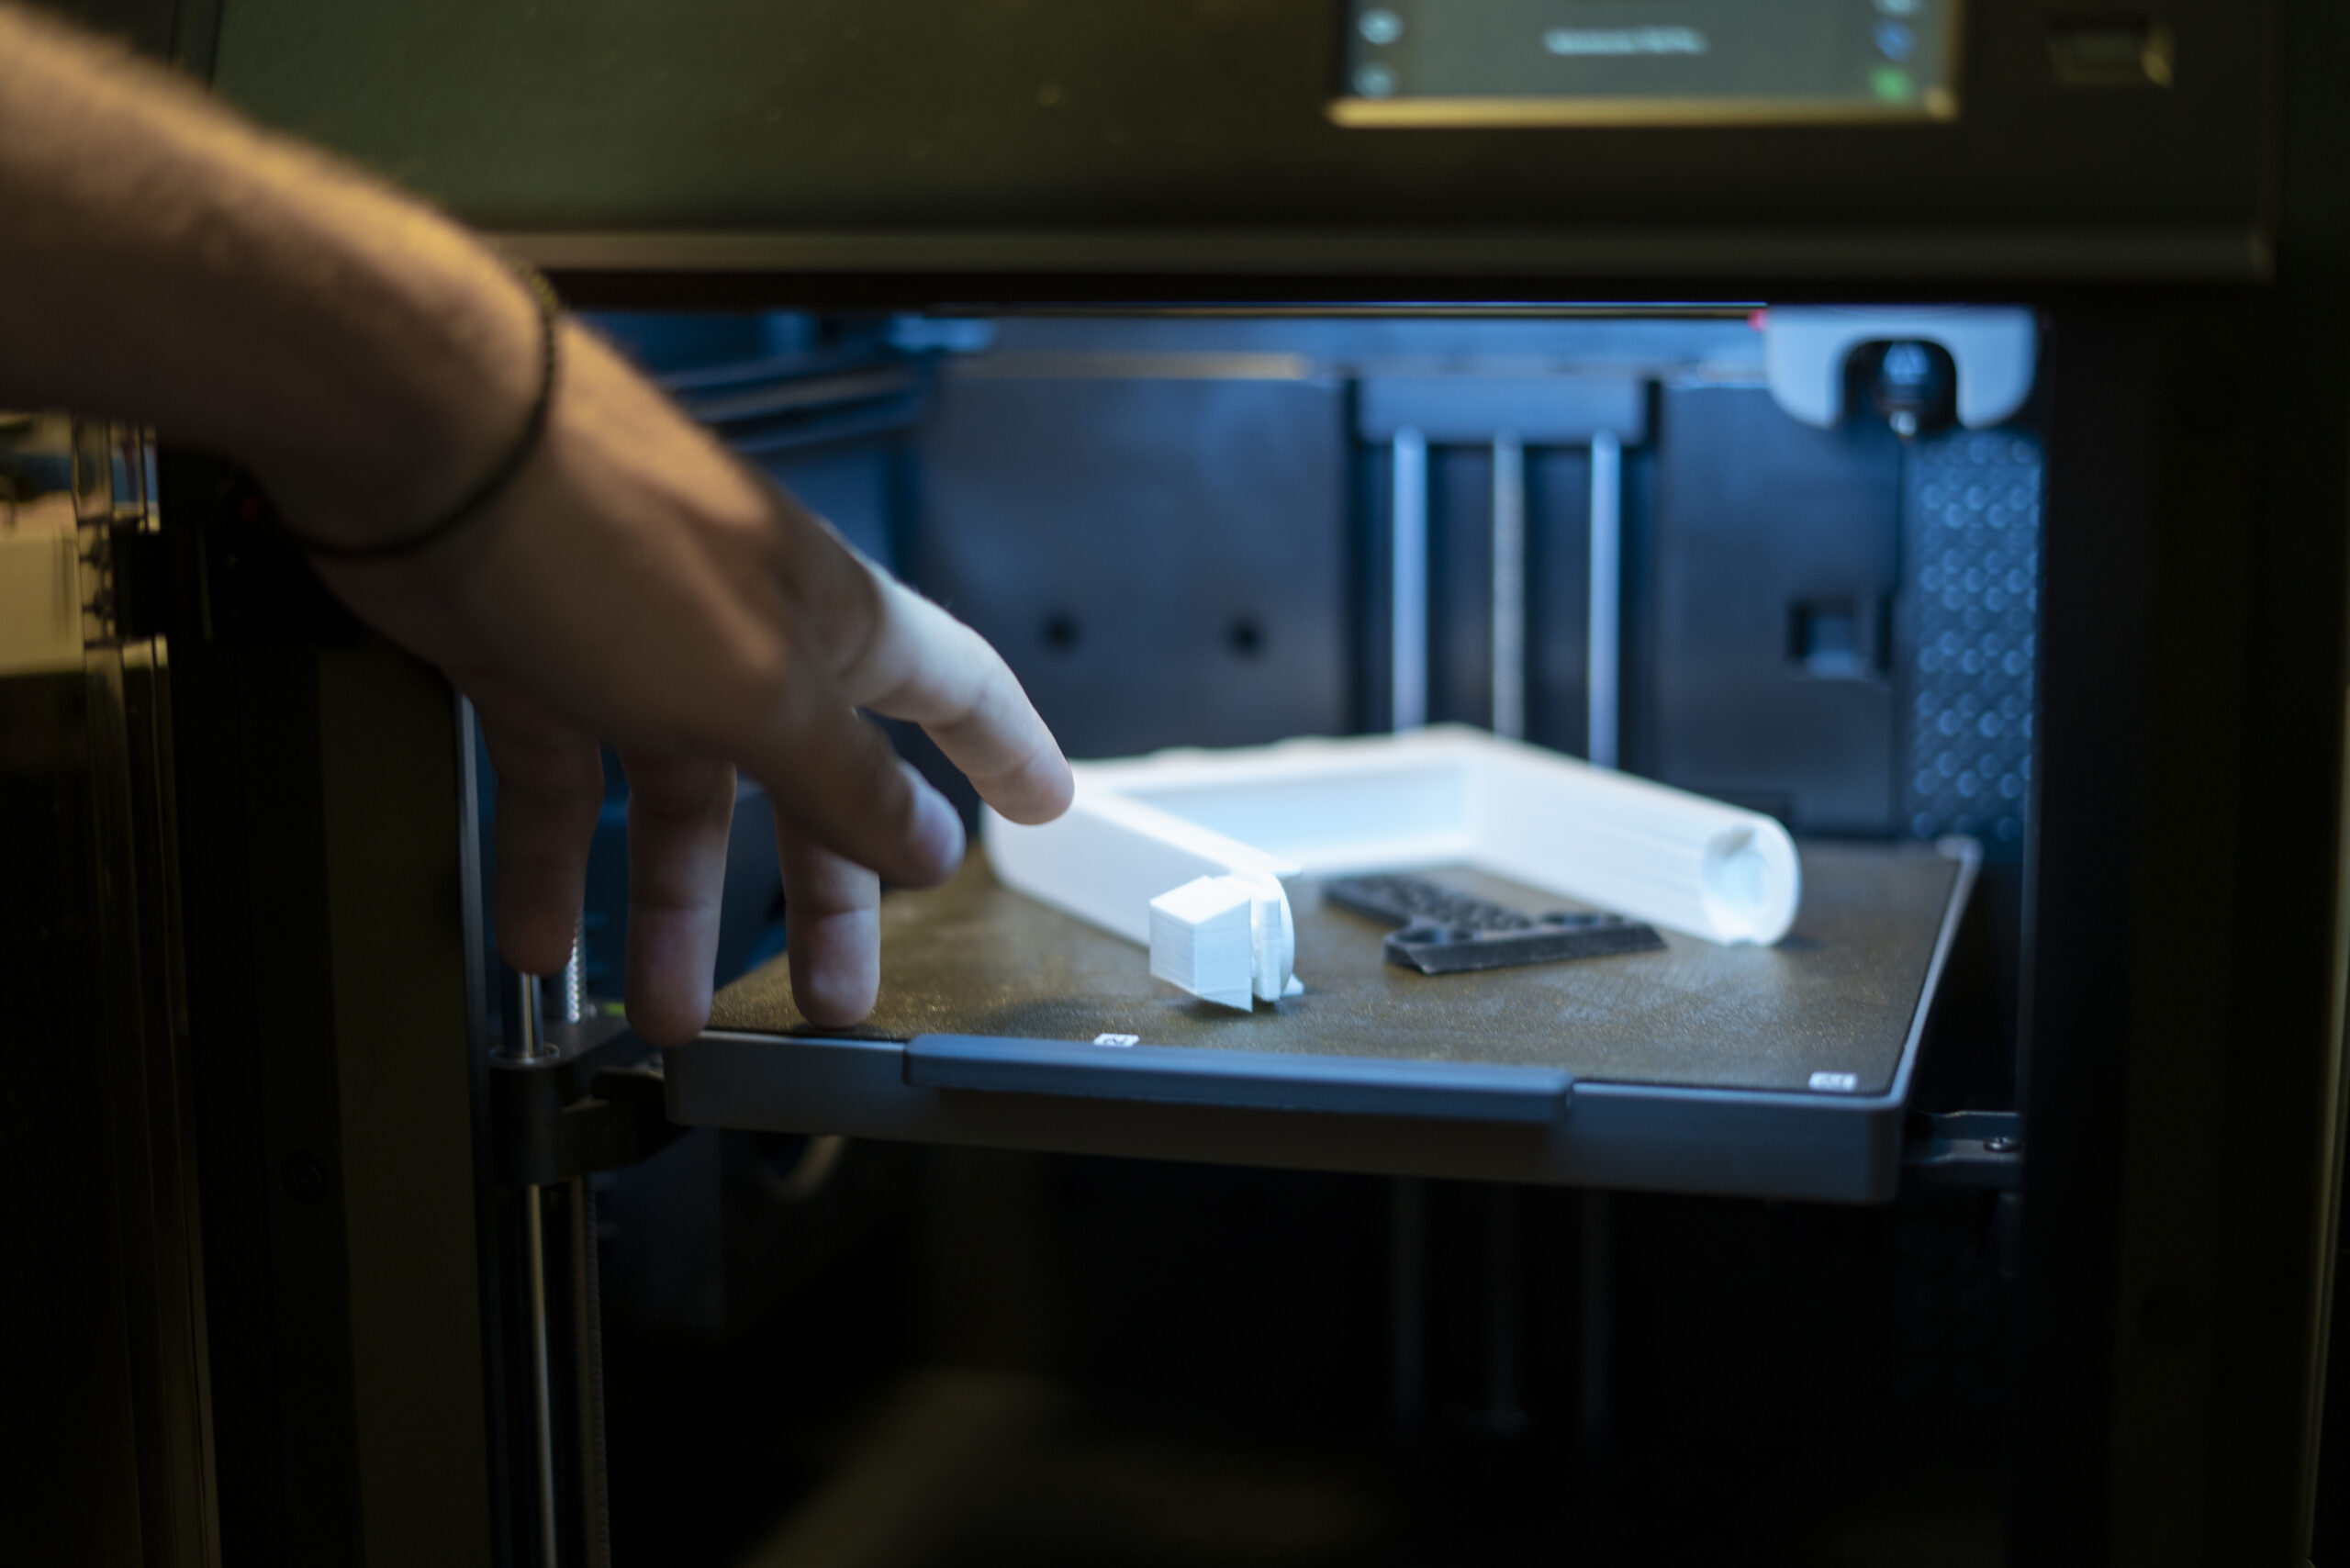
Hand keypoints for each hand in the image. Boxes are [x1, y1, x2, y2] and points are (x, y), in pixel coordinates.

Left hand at [276, 321, 1072, 1041]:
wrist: (429, 444)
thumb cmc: (612, 536)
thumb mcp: (762, 692)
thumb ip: (846, 778)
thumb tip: (932, 843)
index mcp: (833, 624)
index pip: (954, 691)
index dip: (1006, 751)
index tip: (1046, 805)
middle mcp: (748, 636)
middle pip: (810, 786)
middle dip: (825, 898)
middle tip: (838, 992)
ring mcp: (637, 649)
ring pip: (677, 805)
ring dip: (675, 911)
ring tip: (670, 1010)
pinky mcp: (531, 659)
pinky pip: (558, 787)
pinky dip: (553, 867)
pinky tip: (546, 941)